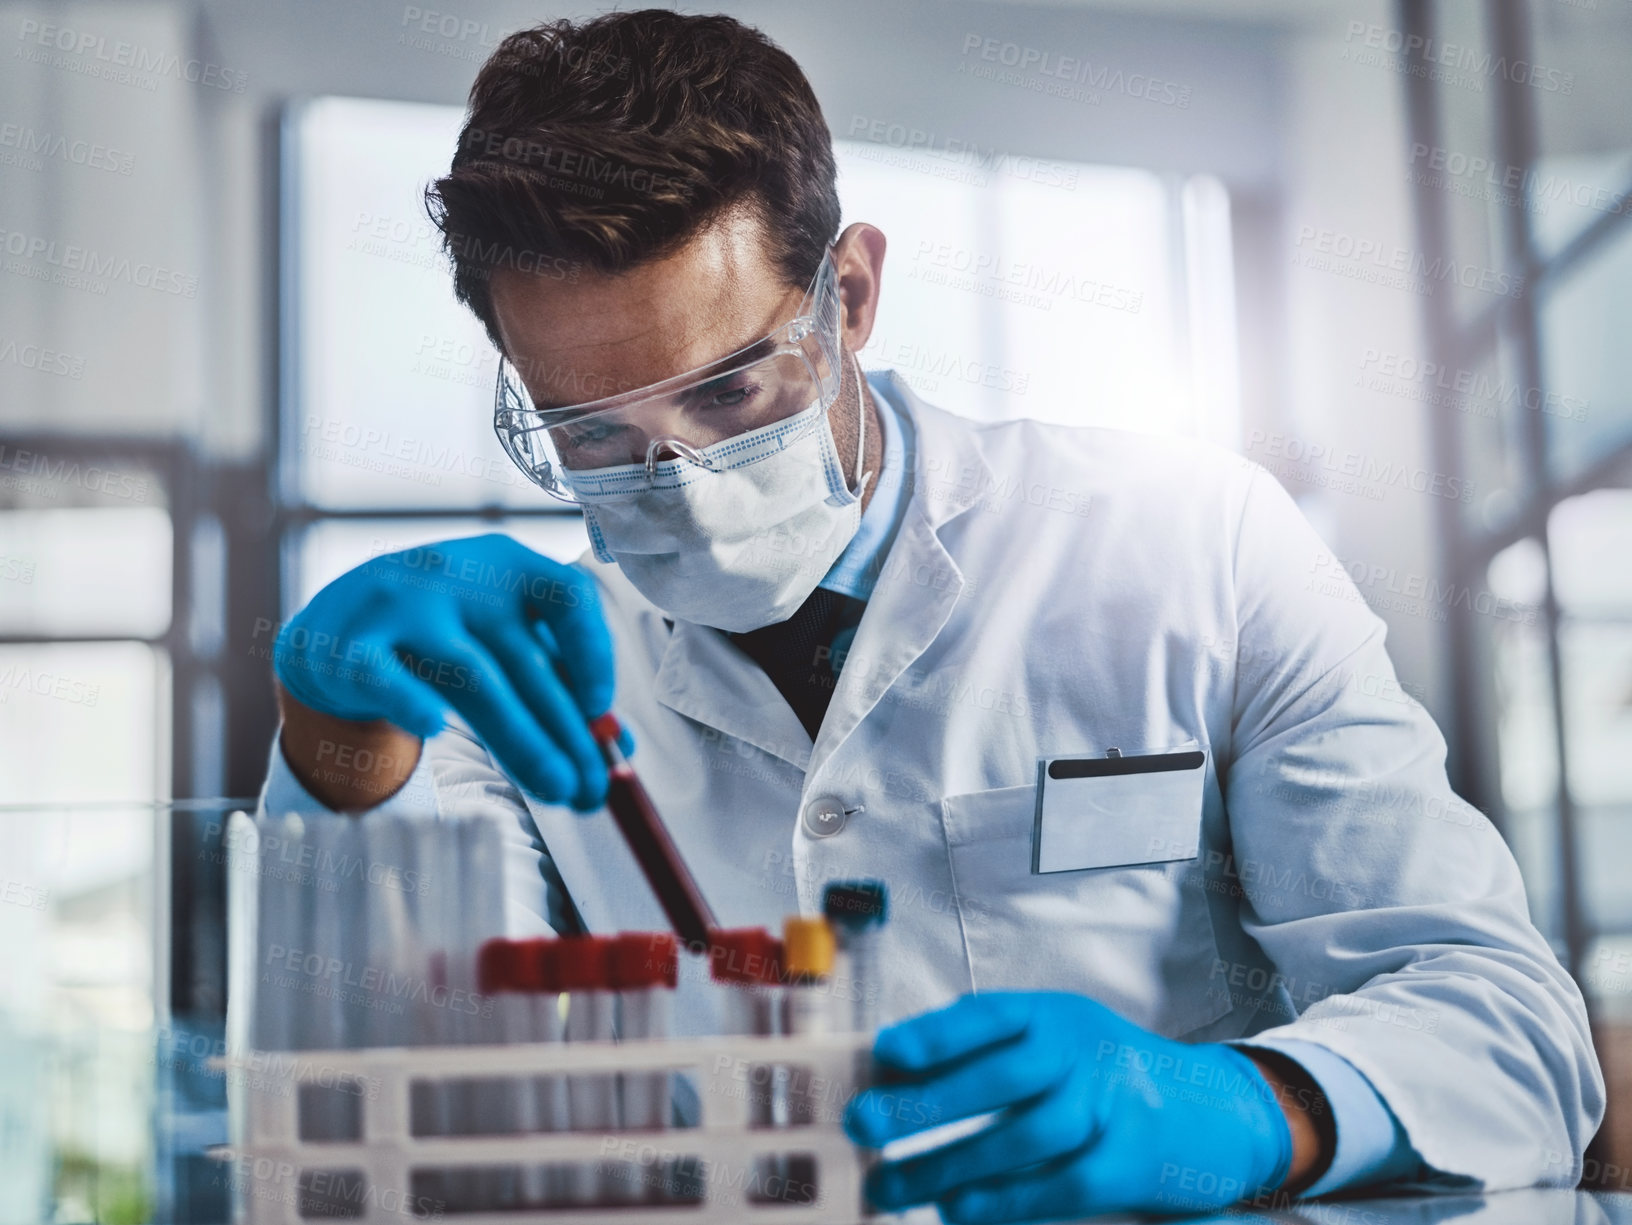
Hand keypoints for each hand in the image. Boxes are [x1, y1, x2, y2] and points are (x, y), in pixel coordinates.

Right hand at [273, 533, 623, 810]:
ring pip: (472, 676)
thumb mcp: (502, 645)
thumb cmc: (440, 638)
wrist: (333, 633)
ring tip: (560, 789)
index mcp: (507, 565)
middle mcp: (458, 575)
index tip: (604, 710)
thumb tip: (619, 747)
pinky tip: (432, 728)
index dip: (594, 651)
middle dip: (567, 731)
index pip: (567, 594)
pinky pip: (383, 675)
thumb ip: (559, 685)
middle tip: (596, 789)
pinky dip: (408, 697)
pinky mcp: (352, 646)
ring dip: (521, 737)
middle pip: (524, 659)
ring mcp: (402, 606)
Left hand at [843, 991, 1293, 1223]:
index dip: (936, 1032)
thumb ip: (987, 1054)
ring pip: (1025, 1136)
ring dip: (950, 1164)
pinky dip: (1006, 1202)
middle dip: (926, 1102)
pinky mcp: (1131, 1163)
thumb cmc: (1105, 1079)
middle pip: (1001, 1075)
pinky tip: (960, 1211)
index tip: (883, 1053)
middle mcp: (1084, 1051)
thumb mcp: (1056, 1043)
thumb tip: (890, 1079)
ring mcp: (1113, 1106)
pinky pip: (1061, 1186)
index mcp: (1054, 1015)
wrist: (1215, 1111)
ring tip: (892, 1186)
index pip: (991, 1016)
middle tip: (862, 1124)